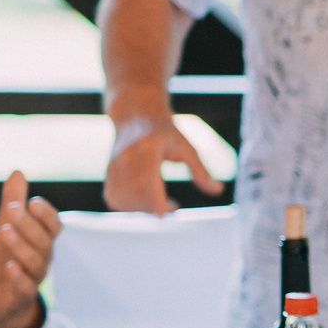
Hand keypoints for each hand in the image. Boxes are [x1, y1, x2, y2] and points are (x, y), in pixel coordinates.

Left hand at [0, 171, 59, 327]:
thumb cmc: (5, 259)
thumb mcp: (5, 228)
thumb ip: (13, 202)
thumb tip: (18, 172)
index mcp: (41, 241)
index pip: (53, 226)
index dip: (45, 214)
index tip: (32, 201)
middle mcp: (42, 258)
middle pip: (44, 241)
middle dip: (29, 225)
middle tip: (10, 210)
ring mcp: (33, 278)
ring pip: (35, 262)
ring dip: (21, 246)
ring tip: (2, 231)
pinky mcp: (19, 297)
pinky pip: (25, 288)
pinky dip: (18, 278)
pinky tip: (8, 267)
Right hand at [103, 102, 222, 213]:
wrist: (134, 115)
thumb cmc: (165, 132)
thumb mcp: (186, 146)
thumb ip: (200, 170)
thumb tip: (219, 190)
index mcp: (147, 149)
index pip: (147, 180)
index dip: (155, 201)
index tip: (169, 211)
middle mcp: (126, 158)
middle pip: (136, 195)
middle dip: (155, 208)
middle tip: (172, 206)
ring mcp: (113, 166)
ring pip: (122, 200)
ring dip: (142, 210)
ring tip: (159, 203)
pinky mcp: (108, 173)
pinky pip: (113, 199)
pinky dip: (129, 207)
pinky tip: (143, 202)